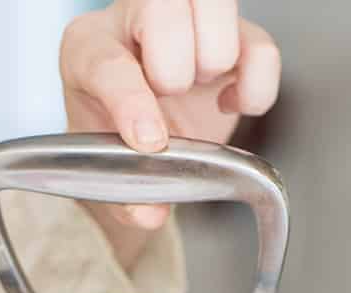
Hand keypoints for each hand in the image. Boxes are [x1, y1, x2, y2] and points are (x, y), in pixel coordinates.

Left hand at [60, 0, 279, 263]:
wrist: (144, 138)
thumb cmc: (116, 143)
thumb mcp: (107, 173)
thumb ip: (124, 197)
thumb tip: (150, 214)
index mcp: (88, 49)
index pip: (108, 63)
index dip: (131, 102)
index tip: (150, 141)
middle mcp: (135, 19)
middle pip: (164, 4)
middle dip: (176, 63)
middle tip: (174, 97)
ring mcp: (188, 20)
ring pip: (216, 4)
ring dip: (215, 60)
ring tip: (199, 90)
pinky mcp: (234, 35)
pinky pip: (262, 47)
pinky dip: (256, 83)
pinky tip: (231, 101)